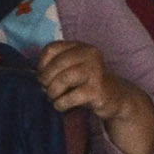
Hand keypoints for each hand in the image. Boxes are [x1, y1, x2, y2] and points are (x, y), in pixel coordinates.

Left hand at [38, 39, 153, 153]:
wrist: (116, 97)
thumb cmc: (89, 83)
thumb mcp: (74, 69)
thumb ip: (57, 67)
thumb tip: (37, 77)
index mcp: (81, 47)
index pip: (51, 49)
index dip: (42, 64)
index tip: (43, 77)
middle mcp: (89, 54)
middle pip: (56, 64)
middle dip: (46, 80)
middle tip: (47, 90)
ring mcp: (95, 71)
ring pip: (62, 79)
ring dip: (53, 93)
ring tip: (54, 98)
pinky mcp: (97, 90)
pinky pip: (71, 97)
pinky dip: (61, 104)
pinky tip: (62, 106)